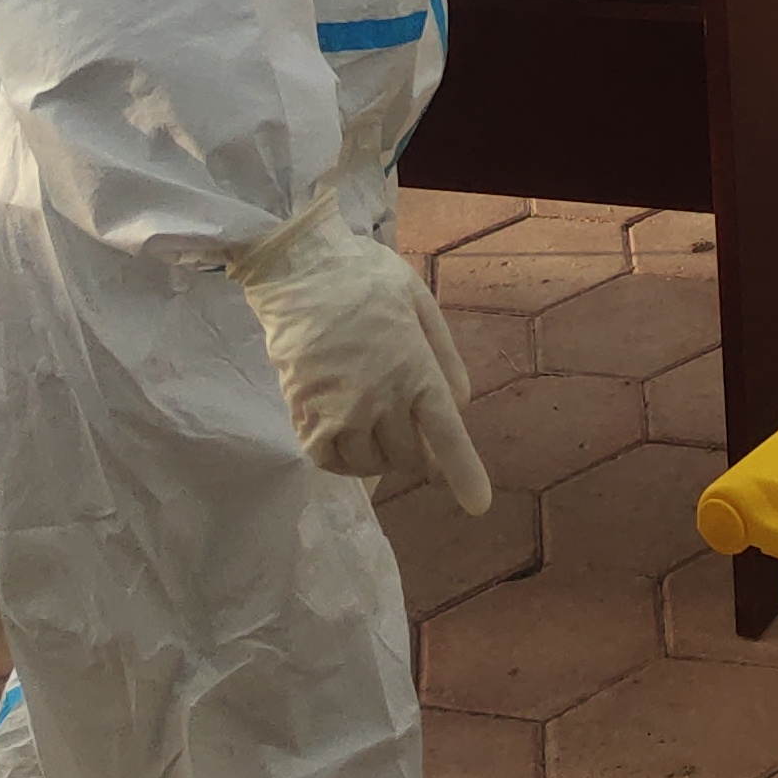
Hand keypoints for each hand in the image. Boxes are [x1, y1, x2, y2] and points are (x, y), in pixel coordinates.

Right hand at [229, 210, 491, 513]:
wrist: (300, 272)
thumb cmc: (366, 279)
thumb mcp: (422, 304)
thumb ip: (444, 358)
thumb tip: (459, 406)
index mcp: (415, 370)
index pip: (446, 435)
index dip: (463, 473)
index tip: (477, 505)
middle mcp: (379, 400)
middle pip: (408, 456)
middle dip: (420, 453)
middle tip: (416, 433)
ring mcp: (339, 414)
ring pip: (370, 464)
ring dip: (382, 457)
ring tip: (380, 430)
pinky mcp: (304, 418)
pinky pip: (329, 461)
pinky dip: (344, 460)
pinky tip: (348, 440)